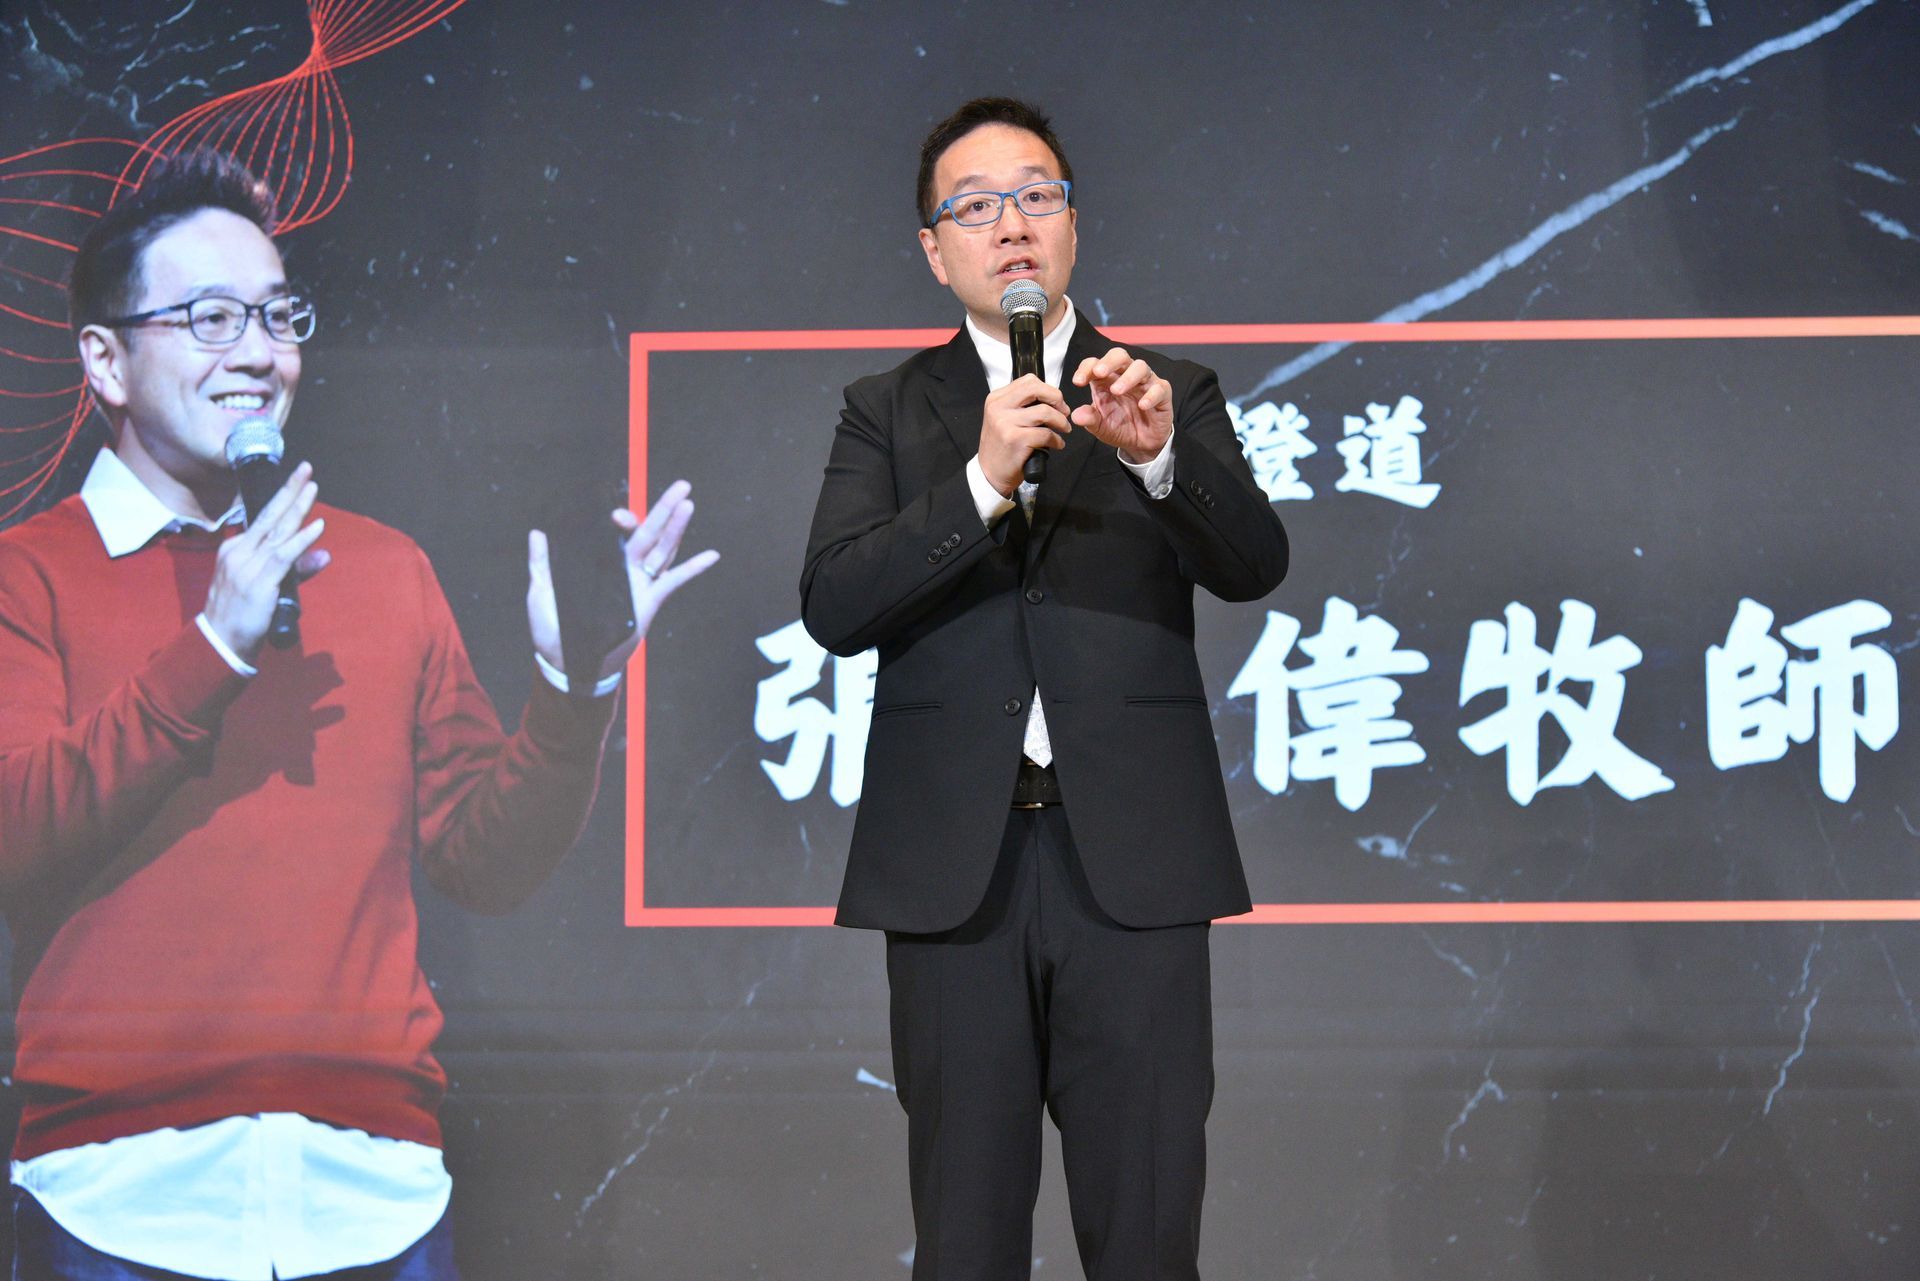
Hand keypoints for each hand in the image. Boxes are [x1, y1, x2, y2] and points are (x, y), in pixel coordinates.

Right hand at [201, 461, 330, 662]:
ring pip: (277, 530)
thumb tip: (324, 555)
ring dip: (297, 507)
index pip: (262, 518)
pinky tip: (316, 526)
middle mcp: (239, 552)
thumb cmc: (242, 613)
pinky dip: (301, 540)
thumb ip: (297, 570)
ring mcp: (247, 565)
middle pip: (269, 515)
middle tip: (306, 468)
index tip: (296, 480)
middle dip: (289, 490)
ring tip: (312, 487)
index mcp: (236, 549)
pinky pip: (283, 555)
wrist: (221, 641)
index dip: (281, 499)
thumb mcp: (267, 585)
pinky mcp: (258, 581)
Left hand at [527, 479, 719, 683]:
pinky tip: (712, 555)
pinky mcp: (649, 601)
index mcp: (600, 560)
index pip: (618, 531)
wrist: (568, 661)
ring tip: (689, 505)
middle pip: (649, 531)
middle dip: (664, 508)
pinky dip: (693, 568)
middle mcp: (623, 567)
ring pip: (663, 549)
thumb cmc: (555, 628)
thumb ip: (542, 563)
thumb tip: (537, 534)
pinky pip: (674, 581)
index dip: (623, 519)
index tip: (618, 517)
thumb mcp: (542, 592)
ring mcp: (639, 582)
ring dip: (677, 528)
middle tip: (682, 486)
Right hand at [978, 373, 1070, 494]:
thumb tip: (1050, 397)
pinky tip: (1057, 444)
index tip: (1056, 402)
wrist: (990, 473)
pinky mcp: (1016, 440)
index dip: (1048, 390)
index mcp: (996, 399)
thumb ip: (1021, 405)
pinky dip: (1057, 440)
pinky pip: (1046, 434)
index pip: (1029, 381)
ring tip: (1063, 430)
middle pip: (1036, 389)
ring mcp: (1006, 423)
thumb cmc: (1002, 446)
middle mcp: (998, 408)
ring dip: (1061, 422)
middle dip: (1057, 399)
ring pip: (1045, 412)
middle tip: (1064, 411)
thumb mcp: (1003, 418)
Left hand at [1071, 346, 1171, 463]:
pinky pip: (1159, 388)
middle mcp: (1126, 376)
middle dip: (1109, 361)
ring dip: (1128, 377)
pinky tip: (1142, 405)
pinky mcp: (1162, 394)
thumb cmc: (1120, 427)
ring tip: (1117, 391)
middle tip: (1099, 373)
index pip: (1095, 363)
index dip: (1086, 368)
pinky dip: (1151, 395)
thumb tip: (1076, 415)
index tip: (1078, 382)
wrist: (1141, 443)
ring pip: (1140, 367)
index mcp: (1107, 380)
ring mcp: (1145, 383)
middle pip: (1120, 355)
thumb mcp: (1100, 426)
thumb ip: (1089, 419)